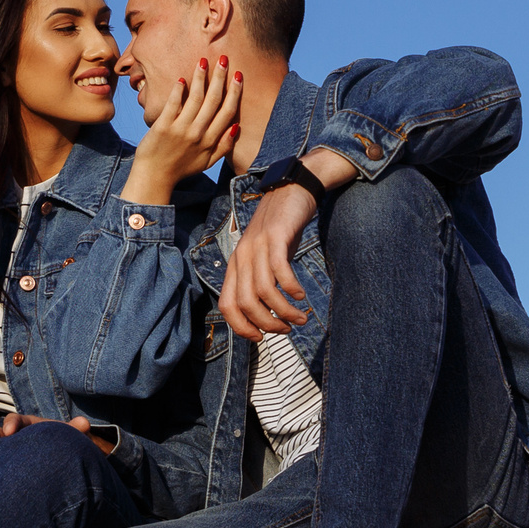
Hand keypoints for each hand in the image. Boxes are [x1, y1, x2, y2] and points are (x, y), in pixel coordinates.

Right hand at [0, 412, 112, 475]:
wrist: (60, 463)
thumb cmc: (63, 446)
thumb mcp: (69, 438)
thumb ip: (75, 431)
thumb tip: (84, 424)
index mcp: (28, 426)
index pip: (16, 420)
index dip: (12, 424)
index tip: (10, 430)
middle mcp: (12, 437)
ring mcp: (4, 453)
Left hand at [124, 57, 243, 205]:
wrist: (154, 177)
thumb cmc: (181, 168)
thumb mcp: (207, 162)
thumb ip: (224, 146)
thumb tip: (237, 126)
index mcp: (210, 141)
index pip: (227, 112)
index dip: (234, 92)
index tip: (238, 75)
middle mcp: (198, 134)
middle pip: (213, 101)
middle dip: (220, 78)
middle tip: (224, 60)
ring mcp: (180, 129)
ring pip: (195, 99)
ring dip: (200, 78)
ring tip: (203, 61)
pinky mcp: (162, 127)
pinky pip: (173, 104)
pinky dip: (178, 91)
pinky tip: (182, 79)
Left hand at [221, 182, 312, 340]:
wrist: (291, 190)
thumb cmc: (280, 228)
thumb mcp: (265, 256)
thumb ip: (262, 280)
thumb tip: (269, 313)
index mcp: (236, 265)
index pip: (227, 305)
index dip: (241, 327)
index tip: (260, 337)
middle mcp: (242, 256)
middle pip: (245, 303)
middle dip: (266, 324)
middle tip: (285, 330)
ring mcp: (257, 245)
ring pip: (263, 290)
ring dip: (283, 311)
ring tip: (300, 318)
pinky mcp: (275, 236)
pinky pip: (279, 269)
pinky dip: (290, 288)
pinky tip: (301, 295)